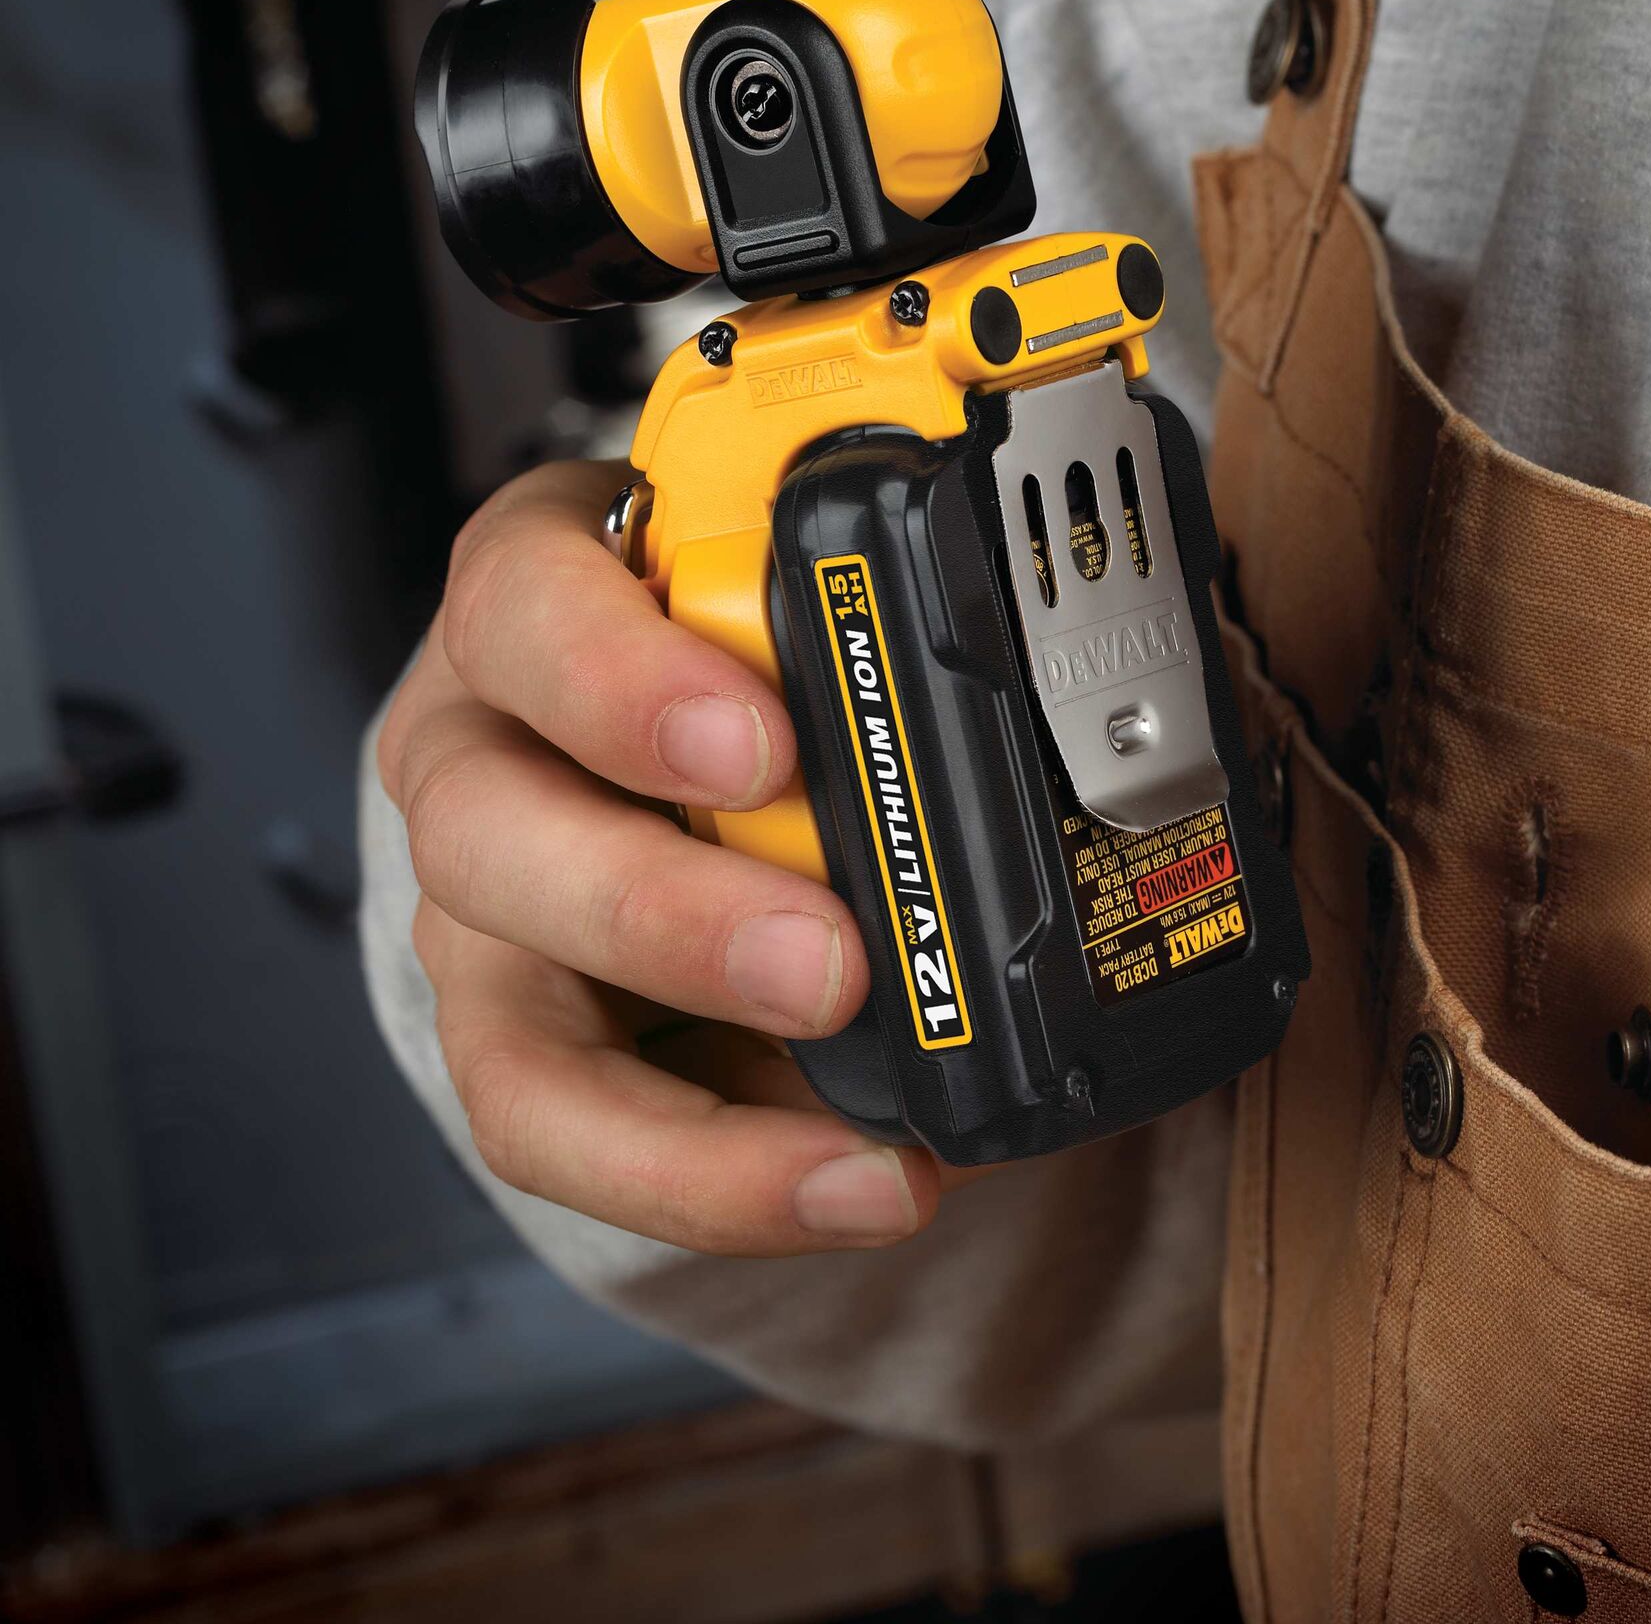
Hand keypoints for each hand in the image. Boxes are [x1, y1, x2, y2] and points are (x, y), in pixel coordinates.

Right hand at [377, 458, 948, 1256]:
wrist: (676, 746)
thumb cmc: (738, 645)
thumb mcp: (787, 591)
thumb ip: (863, 618)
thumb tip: (1040, 685)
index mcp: (540, 603)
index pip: (526, 605)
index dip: (622, 682)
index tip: (768, 749)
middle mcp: (481, 759)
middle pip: (482, 834)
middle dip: (661, 913)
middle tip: (826, 964)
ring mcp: (489, 920)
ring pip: (504, 1037)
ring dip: (682, 1119)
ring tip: (859, 1152)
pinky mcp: (522, 1046)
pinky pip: (572, 1148)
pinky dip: (720, 1187)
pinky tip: (860, 1185)